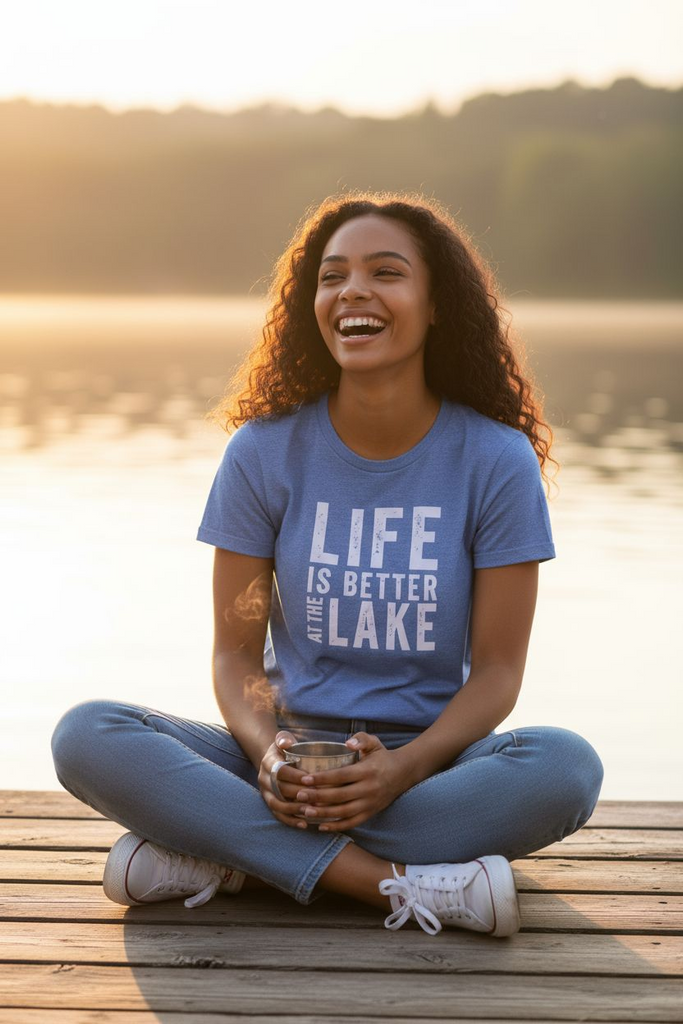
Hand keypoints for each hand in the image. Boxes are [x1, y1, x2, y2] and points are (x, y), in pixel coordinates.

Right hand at [258, 731, 308, 828]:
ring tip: (310, 812)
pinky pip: (278, 815)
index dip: (295, 776)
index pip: (280, 771)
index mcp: (268, 763)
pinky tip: (304, 825)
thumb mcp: (282, 739)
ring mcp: (265, 793)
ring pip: (277, 805)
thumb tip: (286, 743)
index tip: (310, 780)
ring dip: (294, 810)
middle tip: (316, 799)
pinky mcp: (269, 803)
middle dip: (298, 795)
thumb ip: (284, 739)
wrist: (272, 759)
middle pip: (280, 790)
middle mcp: (264, 779)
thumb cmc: (284, 748)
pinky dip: (290, 821)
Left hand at [293, 732, 408, 831]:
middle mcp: (369, 789)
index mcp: (367, 771)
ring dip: (323, 814)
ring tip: (305, 811)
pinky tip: (320, 826)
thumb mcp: (374, 743)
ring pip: (344, 812)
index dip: (322, 778)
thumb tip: (347, 743)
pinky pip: (352, 823)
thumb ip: (361, 739)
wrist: (404, 773)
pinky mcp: (371, 813)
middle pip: (339, 796)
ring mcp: (370, 803)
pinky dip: (336, 826)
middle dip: (317, 797)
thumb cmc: (382, 756)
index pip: (341, 776)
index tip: (304, 778)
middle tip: (299, 795)